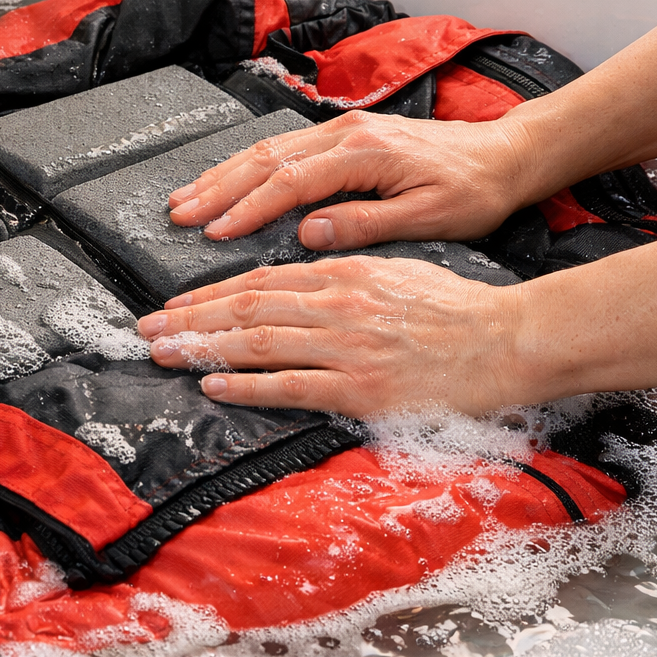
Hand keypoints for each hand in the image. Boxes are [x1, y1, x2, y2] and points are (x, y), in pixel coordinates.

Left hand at [136, 256, 524, 416]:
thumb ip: (343, 270)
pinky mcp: (360, 387)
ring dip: (202, 349)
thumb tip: (301, 270)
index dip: (209, 295)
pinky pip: (290, 386)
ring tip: (165, 355)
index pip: (259, 282)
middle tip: (147, 331)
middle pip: (245, 309)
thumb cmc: (457, 308)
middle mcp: (336, 303)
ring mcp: (346, 346)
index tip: (173, 306)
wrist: (509, 339)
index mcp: (343, 272)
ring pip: (257, 343)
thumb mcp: (394, 269)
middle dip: (189, 320)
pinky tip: (213, 384)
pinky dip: (246, 384)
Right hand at [166, 110, 539, 248]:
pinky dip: (249, 165)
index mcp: (365, 152)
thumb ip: (365, 223)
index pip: (291, 181)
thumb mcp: (429, 217)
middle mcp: (346, 133)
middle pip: (266, 157)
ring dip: (225, 173)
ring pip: (268, 147)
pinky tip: (227, 180)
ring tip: (188, 198)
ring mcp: (343, 129)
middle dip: (219, 186)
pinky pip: (284, 146)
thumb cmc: (475, 191)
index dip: (249, 208)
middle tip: (180, 214)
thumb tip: (308, 232)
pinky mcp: (345, 134)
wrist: (506, 155)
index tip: (216, 232)